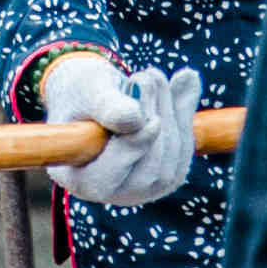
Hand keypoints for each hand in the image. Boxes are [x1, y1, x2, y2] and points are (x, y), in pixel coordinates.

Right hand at [39, 52, 202, 206]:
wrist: (94, 92)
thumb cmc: (82, 91)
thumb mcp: (87, 93)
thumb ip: (107, 107)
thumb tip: (137, 120)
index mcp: (80, 180)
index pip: (107, 180)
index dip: (132, 152)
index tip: (153, 122)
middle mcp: (114, 192)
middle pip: (148, 170)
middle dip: (156, 118)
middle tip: (149, 76)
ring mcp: (144, 187)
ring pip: (171, 159)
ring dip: (171, 110)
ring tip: (154, 76)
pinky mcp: (167, 172)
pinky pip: (185, 146)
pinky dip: (185, 111)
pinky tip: (186, 79)